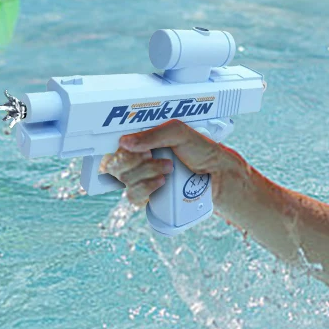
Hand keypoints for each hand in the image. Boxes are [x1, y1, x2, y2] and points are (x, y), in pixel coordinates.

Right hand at [99, 119, 226, 207]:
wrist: (215, 173)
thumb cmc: (199, 149)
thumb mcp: (178, 133)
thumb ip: (152, 135)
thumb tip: (124, 143)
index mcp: (140, 140)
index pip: (113, 145)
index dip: (121, 149)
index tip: (141, 149)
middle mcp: (136, 158)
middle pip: (114, 164)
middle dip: (136, 161)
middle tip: (153, 155)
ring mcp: (140, 177)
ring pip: (125, 180)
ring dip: (147, 173)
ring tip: (168, 168)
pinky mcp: (146, 194)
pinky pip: (133, 196)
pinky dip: (146, 188)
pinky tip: (161, 182)